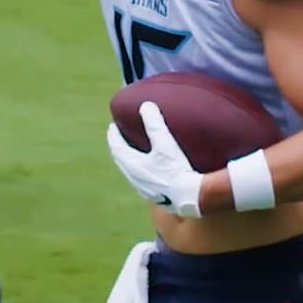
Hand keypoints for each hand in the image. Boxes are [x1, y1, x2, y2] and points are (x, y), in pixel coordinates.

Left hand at [105, 102, 202, 217]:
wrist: (190, 198)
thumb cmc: (176, 170)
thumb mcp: (165, 144)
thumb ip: (154, 124)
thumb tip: (146, 105)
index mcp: (132, 165)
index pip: (117, 147)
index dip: (113, 135)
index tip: (112, 126)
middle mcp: (134, 178)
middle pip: (121, 160)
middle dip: (119, 147)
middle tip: (119, 137)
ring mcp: (144, 189)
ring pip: (131, 172)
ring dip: (129, 160)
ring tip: (134, 152)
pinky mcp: (155, 196)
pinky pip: (142, 181)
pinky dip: (141, 171)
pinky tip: (151, 171)